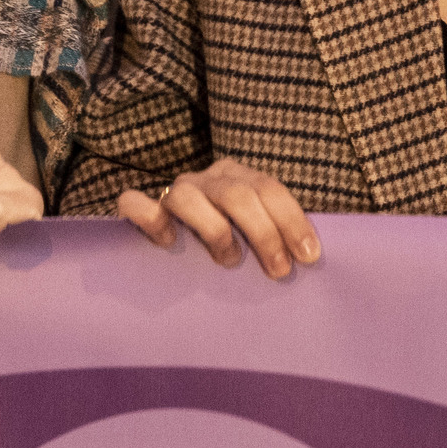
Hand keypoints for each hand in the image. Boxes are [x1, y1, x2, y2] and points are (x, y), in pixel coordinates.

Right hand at [114, 159, 319, 279]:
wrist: (178, 236)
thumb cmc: (233, 242)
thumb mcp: (258, 232)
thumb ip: (277, 235)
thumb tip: (311, 257)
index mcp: (239, 177)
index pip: (269, 188)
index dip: (292, 219)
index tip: (309, 255)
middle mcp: (207, 179)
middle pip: (236, 193)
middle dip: (264, 232)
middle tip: (279, 270)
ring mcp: (174, 191)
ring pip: (187, 196)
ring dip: (214, 230)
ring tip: (230, 260)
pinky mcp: (143, 208)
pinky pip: (134, 203)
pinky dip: (150, 217)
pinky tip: (169, 241)